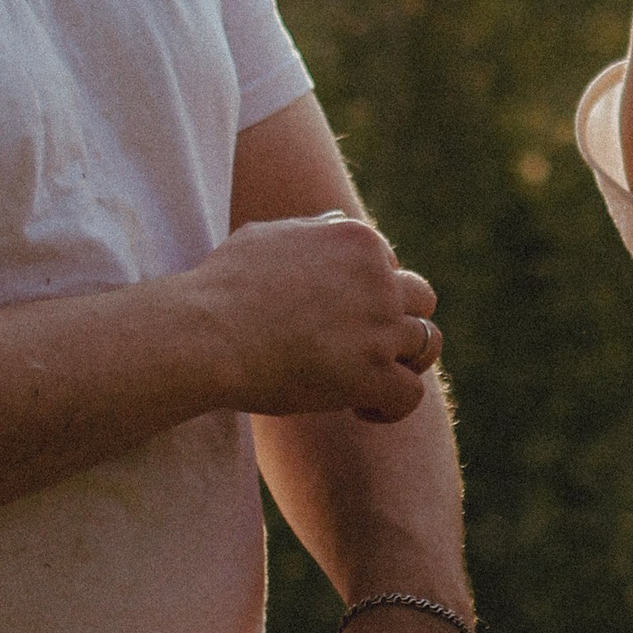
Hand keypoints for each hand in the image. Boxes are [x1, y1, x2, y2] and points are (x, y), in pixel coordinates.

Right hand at [199, 212, 441, 425]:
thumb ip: (313, 230)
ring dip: (400, 363)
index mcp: (357, 240)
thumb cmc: (223, 287)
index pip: (389, 264)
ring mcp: (380, 326)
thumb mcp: (268, 236)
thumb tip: (336, 222)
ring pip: (426, 344)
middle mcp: (378, 278)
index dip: (368, 293)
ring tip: (365, 381)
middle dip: (399, 322)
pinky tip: (359, 410)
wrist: (206, 333)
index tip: (339, 318)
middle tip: (365, 349)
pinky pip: (411, 393)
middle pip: (422, 298)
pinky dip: (392, 406)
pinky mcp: (372, 373)